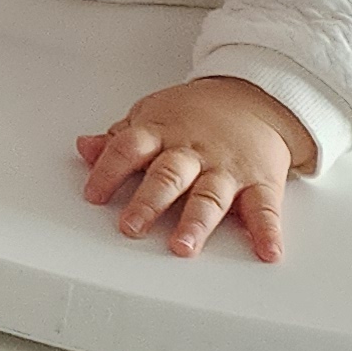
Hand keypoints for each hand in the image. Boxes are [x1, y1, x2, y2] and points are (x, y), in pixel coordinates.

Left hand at [77, 76, 312, 261]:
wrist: (254, 98)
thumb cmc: (196, 114)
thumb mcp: (152, 115)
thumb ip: (118, 138)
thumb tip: (84, 148)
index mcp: (161, 132)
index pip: (128, 148)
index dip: (108, 171)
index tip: (93, 195)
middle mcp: (193, 151)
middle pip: (168, 176)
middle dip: (149, 202)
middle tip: (132, 227)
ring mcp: (226, 168)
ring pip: (210, 196)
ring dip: (196, 223)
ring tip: (183, 246)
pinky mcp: (260, 182)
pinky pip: (265, 208)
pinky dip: (267, 231)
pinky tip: (267, 252)